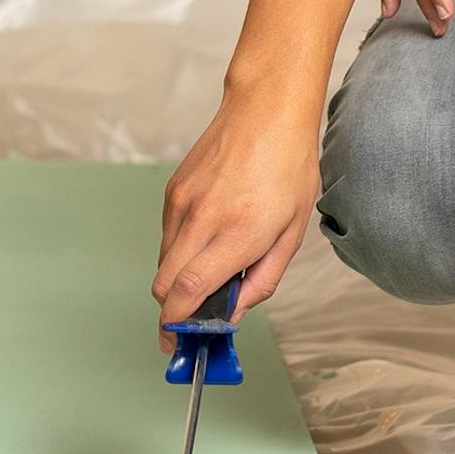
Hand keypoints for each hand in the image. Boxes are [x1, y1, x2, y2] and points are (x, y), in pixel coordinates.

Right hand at [154, 94, 319, 351]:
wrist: (266, 111)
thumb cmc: (288, 169)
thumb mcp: (291, 233)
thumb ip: (261, 280)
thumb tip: (233, 311)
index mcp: (237, 232)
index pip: (189, 290)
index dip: (178, 323)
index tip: (177, 342)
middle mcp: (202, 219)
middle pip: (164, 285)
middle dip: (172, 312)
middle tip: (188, 324)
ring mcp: (182, 203)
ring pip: (163, 263)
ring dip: (178, 281)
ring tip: (208, 277)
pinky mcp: (172, 192)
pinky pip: (167, 237)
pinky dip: (180, 253)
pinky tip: (207, 242)